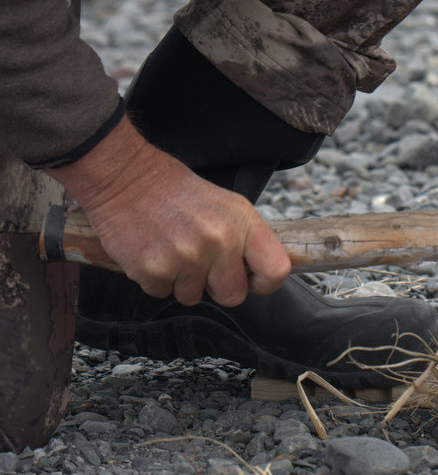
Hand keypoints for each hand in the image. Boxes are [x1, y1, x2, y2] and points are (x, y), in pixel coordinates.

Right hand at [47, 116, 290, 306]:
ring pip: (193, 297)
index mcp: (243, 224)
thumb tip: (258, 274)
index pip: (275, 270)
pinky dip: (156, 279)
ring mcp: (186, 258)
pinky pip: (162, 293)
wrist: (125, 177)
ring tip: (171, 249)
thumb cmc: (176, 193)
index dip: (265, 283)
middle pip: (232, 296)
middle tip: (200, 262)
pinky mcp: (154, 270)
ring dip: (181, 281)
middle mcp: (219, 241)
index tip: (251, 280)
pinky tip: (152, 251)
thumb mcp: (226, 206)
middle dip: (216, 287)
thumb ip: (246, 240)